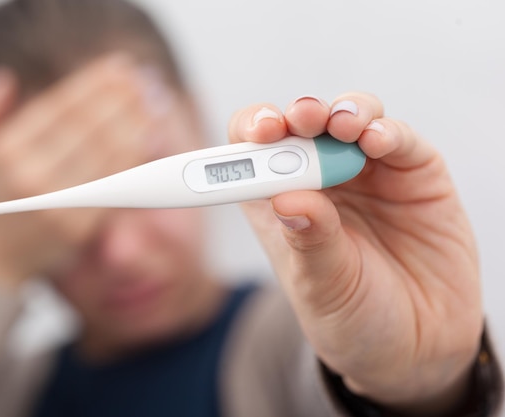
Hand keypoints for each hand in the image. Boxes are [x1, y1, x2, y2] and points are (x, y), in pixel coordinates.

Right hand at [0, 54, 172, 288]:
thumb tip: (7, 77)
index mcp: (4, 152)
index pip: (59, 109)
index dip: (93, 85)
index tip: (118, 68)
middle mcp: (31, 176)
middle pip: (88, 128)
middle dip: (120, 98)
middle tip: (144, 78)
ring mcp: (57, 204)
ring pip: (105, 154)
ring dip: (134, 123)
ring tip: (153, 101)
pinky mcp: (79, 227)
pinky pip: (112, 185)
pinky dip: (133, 159)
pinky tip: (148, 138)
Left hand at [228, 93, 482, 414]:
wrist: (416, 347)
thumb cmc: (354, 317)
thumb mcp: (322, 288)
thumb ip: (310, 243)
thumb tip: (287, 198)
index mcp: (282, 203)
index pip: (253, 151)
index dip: (252, 131)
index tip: (258, 133)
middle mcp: (322, 181)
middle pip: (303, 126)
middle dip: (299, 115)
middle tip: (301, 120)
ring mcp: (369, 173)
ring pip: (351, 119)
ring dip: (343, 114)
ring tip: (340, 127)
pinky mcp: (417, 175)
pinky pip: (401, 140)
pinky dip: (389, 132)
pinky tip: (378, 141)